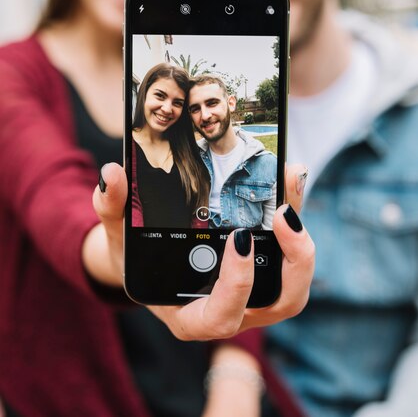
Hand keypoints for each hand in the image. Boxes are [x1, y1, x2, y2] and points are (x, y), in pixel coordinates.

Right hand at [86, 162, 314, 339]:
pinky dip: (295, 226)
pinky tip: (287, 183)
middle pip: (279, 305)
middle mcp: (231, 313)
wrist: (151, 266)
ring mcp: (252, 297)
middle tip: (284, 213)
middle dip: (292, 261)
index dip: (236, 285)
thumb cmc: (136, 259)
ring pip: (293, 287)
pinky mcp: (264, 276)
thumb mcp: (118, 236)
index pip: (221, 317)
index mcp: (192, 316)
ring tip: (291, 192)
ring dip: (301, 243)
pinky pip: (290, 260)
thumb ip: (111, 208)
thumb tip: (111, 174)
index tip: (239, 238)